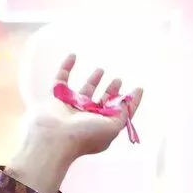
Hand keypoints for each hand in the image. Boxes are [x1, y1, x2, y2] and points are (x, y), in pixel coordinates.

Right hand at [7, 55, 144, 192]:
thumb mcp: (112, 126)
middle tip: (118, 80)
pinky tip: (73, 56)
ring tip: (101, 70)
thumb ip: (122, 114)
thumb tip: (127, 101)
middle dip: (112, 91)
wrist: (54, 137)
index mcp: (103, 126)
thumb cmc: (85, 135)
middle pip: (103, 101)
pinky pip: (61, 79)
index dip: (130, 101)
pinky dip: (66, 67)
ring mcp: (72, 107)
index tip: (138, 88)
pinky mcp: (57, 98)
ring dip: (93, 80)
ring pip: (85, 90)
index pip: (120, 112)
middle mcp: (89, 118)